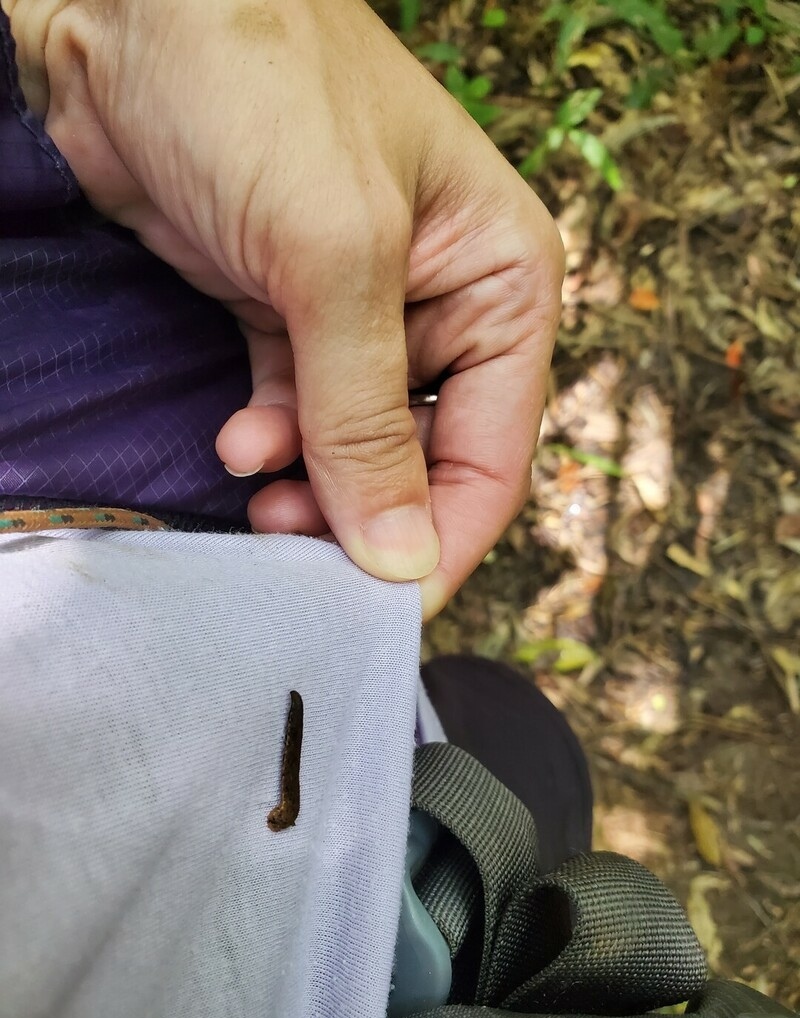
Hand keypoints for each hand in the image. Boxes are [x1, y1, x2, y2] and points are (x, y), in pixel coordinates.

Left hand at [6, 0, 563, 618]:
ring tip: (258, 488)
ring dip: (310, 484)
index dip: (445, 537)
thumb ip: (369, 418)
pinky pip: (297, 413)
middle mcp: (444, 306)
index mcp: (501, 282)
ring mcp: (363, 314)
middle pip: (424, 459)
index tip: (383, 605)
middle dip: (363, 512)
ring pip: (356, 447)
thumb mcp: (335, 259)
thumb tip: (404, 555)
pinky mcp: (289, 314)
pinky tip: (238, 440)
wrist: (133, 10)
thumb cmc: (265, 87)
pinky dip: (271, 440)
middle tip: (294, 544)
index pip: (496, 451)